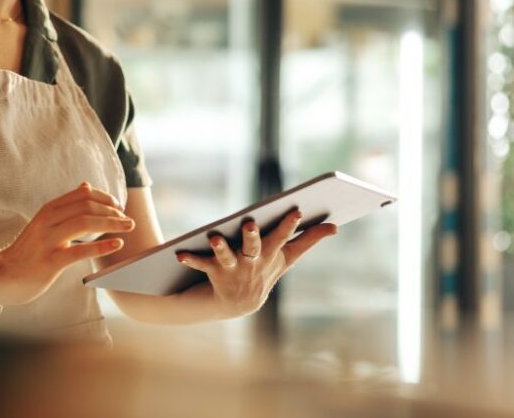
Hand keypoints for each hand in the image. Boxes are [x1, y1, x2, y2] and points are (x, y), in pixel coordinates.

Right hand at [0, 182, 133, 306]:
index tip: (119, 207)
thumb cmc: (30, 249)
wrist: (4, 274)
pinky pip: (80, 250)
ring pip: (85, 223)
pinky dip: (101, 246)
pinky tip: (116, 244)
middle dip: (112, 211)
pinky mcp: (50, 261)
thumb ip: (66, 205)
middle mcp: (48, 220)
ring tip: (128, 227)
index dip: (105, 198)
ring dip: (111, 223)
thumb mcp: (45, 222)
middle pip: (86, 206)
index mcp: (49, 210)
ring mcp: (48, 240)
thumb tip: (86, 185)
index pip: (82, 194)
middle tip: (128, 220)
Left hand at [176, 210, 337, 317]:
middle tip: (250, 223)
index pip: (282, 237)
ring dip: (220, 248)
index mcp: (271, 254)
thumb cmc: (264, 271)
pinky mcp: (213, 272)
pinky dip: (190, 258)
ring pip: (226, 256)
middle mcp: (252, 262)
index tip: (296, 210)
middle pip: (254, 247)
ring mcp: (233, 268)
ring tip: (213, 237)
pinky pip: (201, 264)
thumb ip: (309, 240)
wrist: (237, 304)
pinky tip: (178, 253)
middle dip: (252, 236)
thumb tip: (335, 226)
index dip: (289, 225)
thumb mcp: (286, 257)